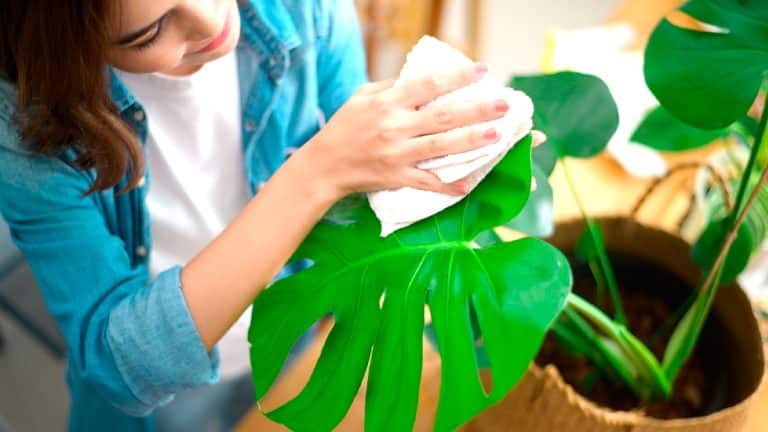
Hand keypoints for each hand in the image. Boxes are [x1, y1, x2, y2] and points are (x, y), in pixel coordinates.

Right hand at [300, 64, 511, 200]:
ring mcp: (397, 154)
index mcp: (389, 102)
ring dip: (471, 141)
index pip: (429, 85)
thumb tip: (425, 78)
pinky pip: (426, 182)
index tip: (483, 71)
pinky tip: (467, 185)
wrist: (324, 165)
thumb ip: (393, 87)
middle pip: (443, 116)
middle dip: (476, 110)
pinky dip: (446, 185)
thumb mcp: (363, 96)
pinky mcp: (395, 177)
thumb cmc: (345, 126)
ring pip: (441, 147)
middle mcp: (395, 127)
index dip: (457, 77)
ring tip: (498, 135)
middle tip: (504, 104)